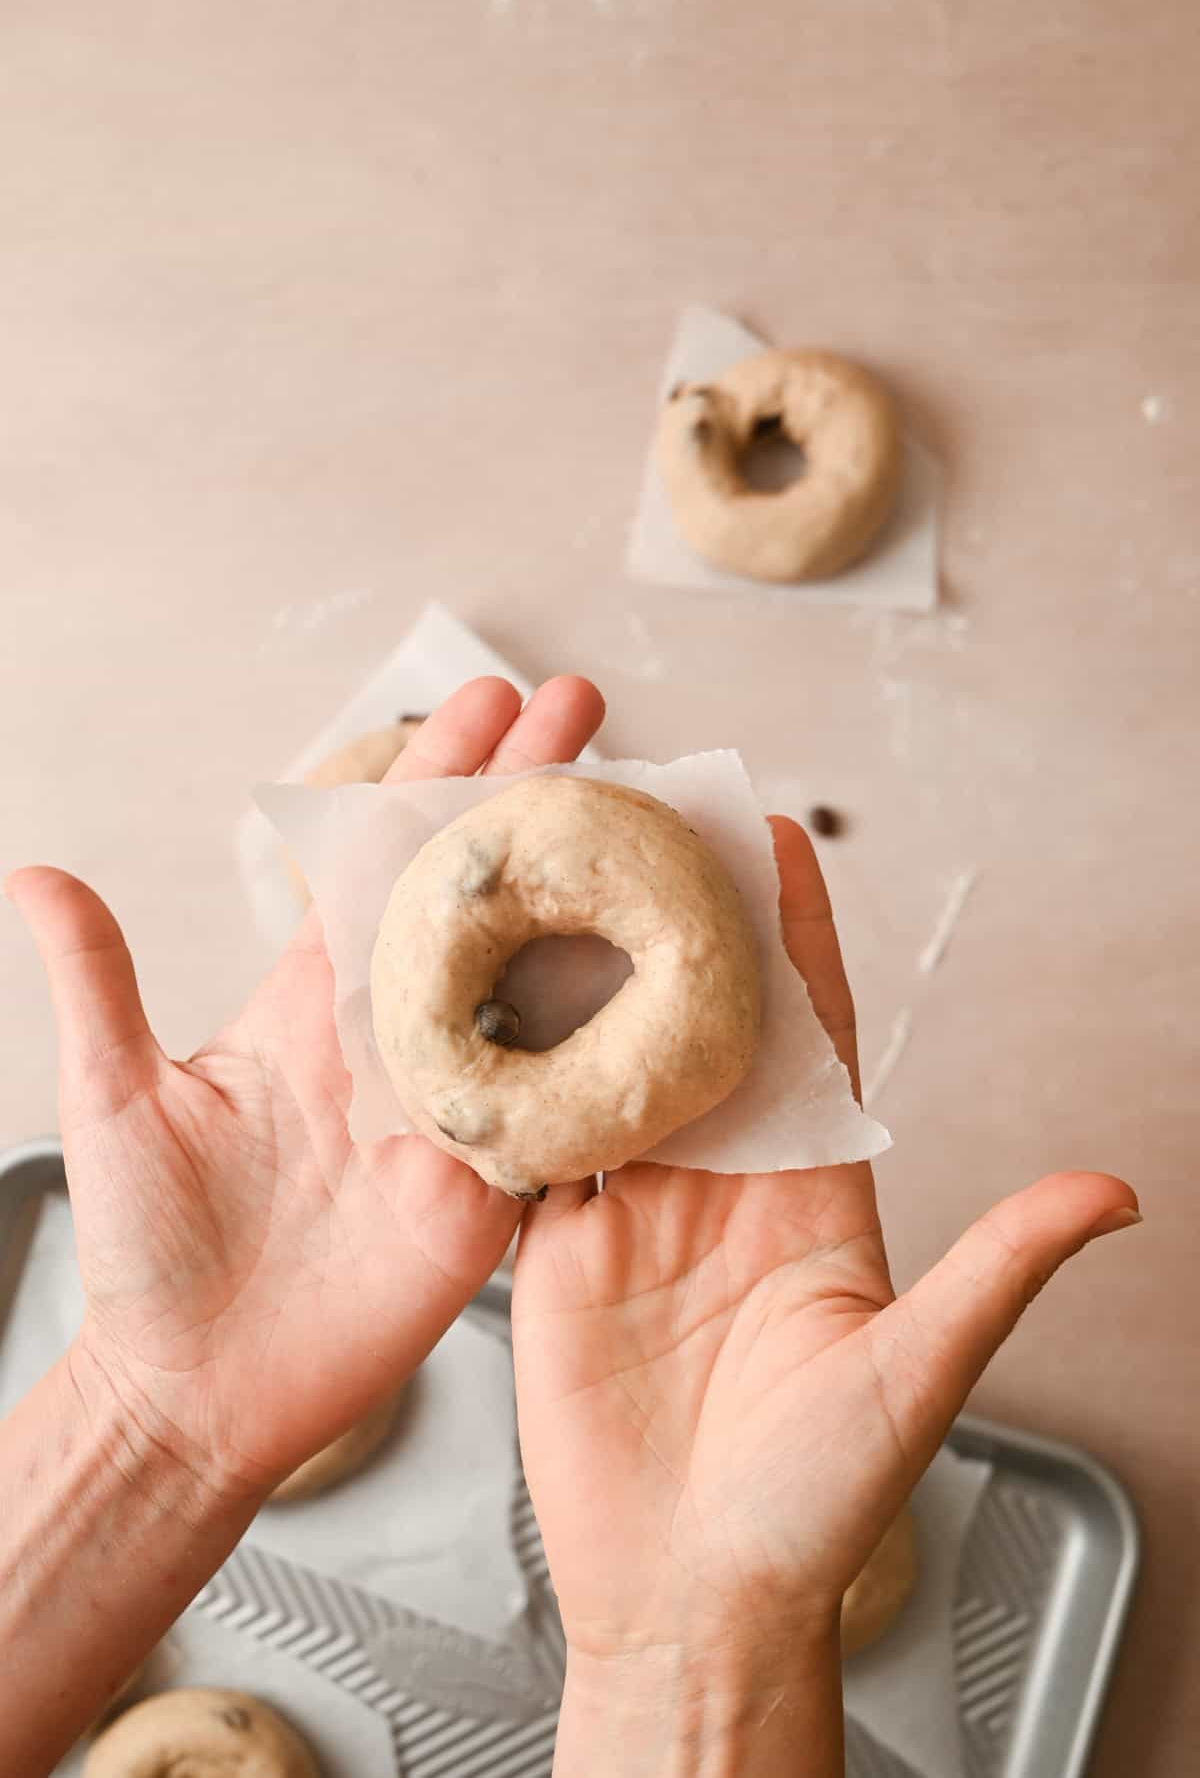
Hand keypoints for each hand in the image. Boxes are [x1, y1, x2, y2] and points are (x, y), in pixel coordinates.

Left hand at [8, 674, 603, 1501]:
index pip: (386, 863)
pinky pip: (570, 1105)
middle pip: (483, 899)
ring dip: (597, 898)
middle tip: (588, 707)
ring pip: (543, 983)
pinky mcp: (493, 1186)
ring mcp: (457, 1108)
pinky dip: (622, 1043)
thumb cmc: (152, 1247)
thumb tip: (35, 872)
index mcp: (315, 1001)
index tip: (486, 700)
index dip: (436, 778)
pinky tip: (677, 975)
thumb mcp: (116, 1097)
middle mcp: (398, 1038)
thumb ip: (98, 983)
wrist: (195, 1387)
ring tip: (654, 813)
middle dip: (534, 797)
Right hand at [512, 816, 1137, 1772]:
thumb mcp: (920, 1371)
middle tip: (652, 824)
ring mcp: (638, 1212)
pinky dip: (516, 1076)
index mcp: (811, 1191)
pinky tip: (492, 1007)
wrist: (694, 1597)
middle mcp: (723, 1184)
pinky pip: (536, 1143)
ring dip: (589, 980)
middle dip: (677, 926)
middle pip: (697, 1026)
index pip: (805, 1034)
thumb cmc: (815, 1504)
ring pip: (611, 1066)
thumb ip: (1000, 1266)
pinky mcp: (560, 1252)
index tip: (776, 840)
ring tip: (563, 885)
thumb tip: (1112, 1191)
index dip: (792, 935)